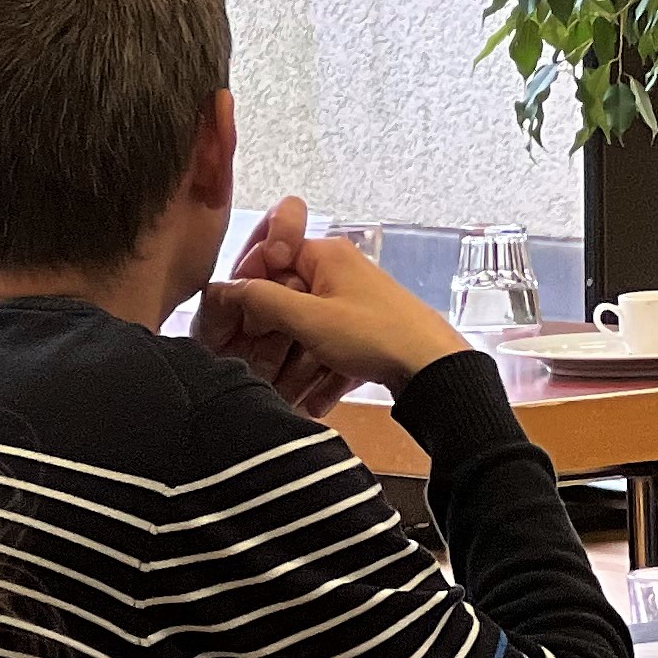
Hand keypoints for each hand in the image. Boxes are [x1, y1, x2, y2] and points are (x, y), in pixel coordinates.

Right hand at [190, 204, 471, 415]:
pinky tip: (315, 404)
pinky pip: (331, 348)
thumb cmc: (373, 334)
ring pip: (308, 329)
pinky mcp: (367, 330)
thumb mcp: (309, 319)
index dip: (247, 286)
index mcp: (325, 253)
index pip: (269, 256)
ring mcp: (355, 301)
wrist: (433, 368)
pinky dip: (321, 373)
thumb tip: (223, 288)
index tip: (231, 320)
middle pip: (287, 297)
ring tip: (284, 394)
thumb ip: (263, 300)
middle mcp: (340, 270)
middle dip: (270, 336)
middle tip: (252, 364)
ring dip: (294, 363)